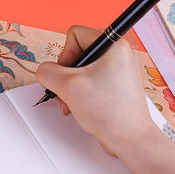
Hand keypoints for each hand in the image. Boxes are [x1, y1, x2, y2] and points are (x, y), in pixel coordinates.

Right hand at [35, 26, 162, 158]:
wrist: (130, 139)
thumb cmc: (110, 112)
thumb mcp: (68, 86)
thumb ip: (48, 72)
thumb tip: (44, 71)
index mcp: (114, 45)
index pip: (75, 34)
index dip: (65, 55)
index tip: (67, 76)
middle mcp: (118, 55)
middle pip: (77, 54)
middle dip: (66, 76)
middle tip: (67, 94)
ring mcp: (118, 72)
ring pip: (82, 71)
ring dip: (71, 89)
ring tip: (72, 105)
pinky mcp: (116, 88)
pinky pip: (91, 83)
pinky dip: (81, 95)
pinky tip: (81, 109)